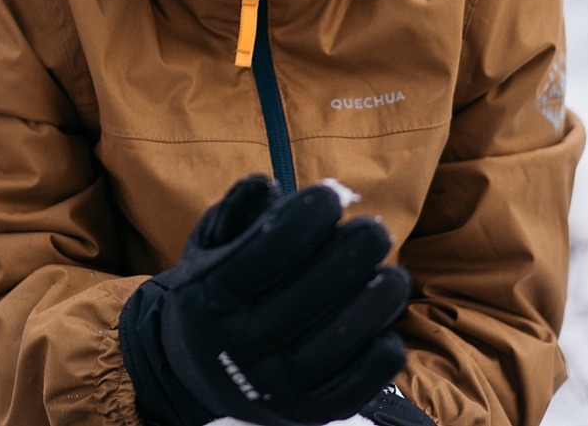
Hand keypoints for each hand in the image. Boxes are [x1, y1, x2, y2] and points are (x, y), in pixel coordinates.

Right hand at [118, 175, 410, 425]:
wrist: (193, 372)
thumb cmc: (213, 291)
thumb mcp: (208, 246)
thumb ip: (236, 212)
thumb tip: (267, 184)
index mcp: (208, 296)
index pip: (259, 256)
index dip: (299, 222)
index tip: (330, 196)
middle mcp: (236, 343)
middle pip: (300, 299)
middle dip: (346, 258)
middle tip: (374, 230)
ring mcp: (270, 383)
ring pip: (330, 345)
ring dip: (372, 307)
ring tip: (394, 276)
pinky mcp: (301, 412)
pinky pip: (348, 390)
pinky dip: (375, 362)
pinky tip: (388, 330)